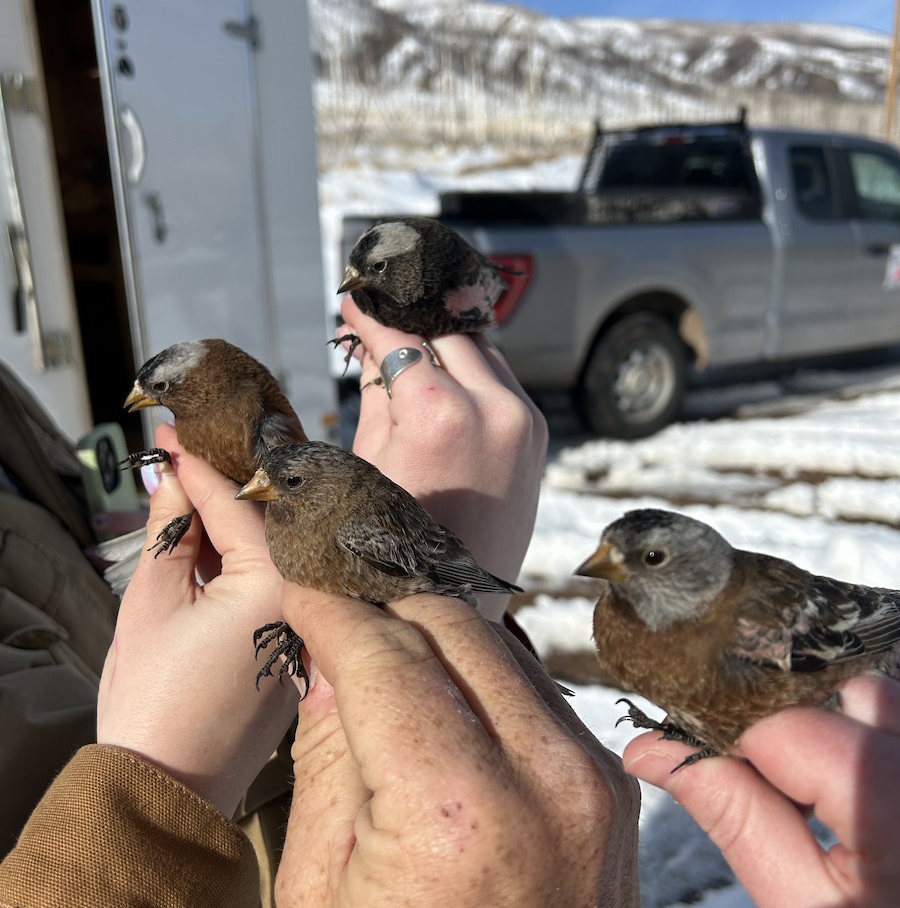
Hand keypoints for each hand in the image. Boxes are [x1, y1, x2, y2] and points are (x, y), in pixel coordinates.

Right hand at [97, 424, 294, 815]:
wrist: (166, 790)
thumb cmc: (153, 703)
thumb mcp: (150, 601)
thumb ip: (171, 529)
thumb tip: (174, 478)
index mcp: (280, 586)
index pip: (239, 505)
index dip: (200, 464)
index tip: (175, 431)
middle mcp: (313, 603)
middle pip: (273, 522)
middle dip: (229, 485)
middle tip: (189, 451)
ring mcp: (313, 629)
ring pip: (282, 553)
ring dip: (243, 521)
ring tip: (196, 491)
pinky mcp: (303, 651)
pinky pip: (286, 586)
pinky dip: (255, 561)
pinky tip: (219, 543)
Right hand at [275, 585, 640, 907]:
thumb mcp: (319, 892)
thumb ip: (326, 756)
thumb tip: (329, 662)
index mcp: (450, 812)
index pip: (383, 656)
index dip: (332, 610)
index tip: (303, 585)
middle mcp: (538, 775)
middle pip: (451, 625)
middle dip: (385, 610)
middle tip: (342, 619)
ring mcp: (590, 775)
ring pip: (501, 646)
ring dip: (437, 638)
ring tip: (389, 658)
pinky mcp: (614, 784)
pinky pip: (538, 692)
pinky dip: (485, 678)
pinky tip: (447, 701)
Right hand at [339, 297, 546, 618]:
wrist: (449, 610)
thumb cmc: (387, 548)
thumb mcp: (365, 461)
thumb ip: (375, 390)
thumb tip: (372, 339)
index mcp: (442, 415)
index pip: (404, 337)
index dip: (374, 314)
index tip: (356, 298)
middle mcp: (495, 409)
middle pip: (448, 333)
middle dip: (412, 319)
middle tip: (379, 312)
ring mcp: (525, 422)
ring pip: (482, 350)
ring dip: (445, 342)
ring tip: (407, 341)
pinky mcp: (538, 437)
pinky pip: (502, 382)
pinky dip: (472, 371)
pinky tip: (441, 376)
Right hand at [624, 674, 899, 907]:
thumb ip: (736, 822)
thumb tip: (652, 750)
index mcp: (892, 800)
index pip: (780, 725)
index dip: (724, 741)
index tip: (688, 764)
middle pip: (831, 694)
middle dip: (780, 729)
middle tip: (769, 801)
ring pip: (870, 697)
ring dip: (828, 731)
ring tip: (818, 805)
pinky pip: (894, 721)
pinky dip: (862, 740)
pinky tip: (853, 798)